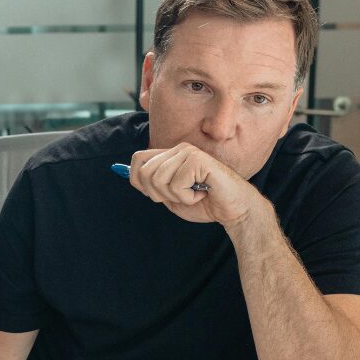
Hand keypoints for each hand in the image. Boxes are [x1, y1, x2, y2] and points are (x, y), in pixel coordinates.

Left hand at [128, 143, 262, 226]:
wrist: (233, 210)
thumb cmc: (205, 204)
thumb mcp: (170, 197)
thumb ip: (152, 185)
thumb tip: (126, 174)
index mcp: (170, 155)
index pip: (137, 159)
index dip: (139, 181)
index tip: (159, 194)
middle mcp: (178, 149)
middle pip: (145, 172)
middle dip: (159, 194)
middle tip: (181, 196)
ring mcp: (188, 152)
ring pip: (158, 179)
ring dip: (175, 196)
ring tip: (194, 193)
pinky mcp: (197, 159)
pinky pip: (176, 184)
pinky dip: (188, 197)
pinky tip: (203, 192)